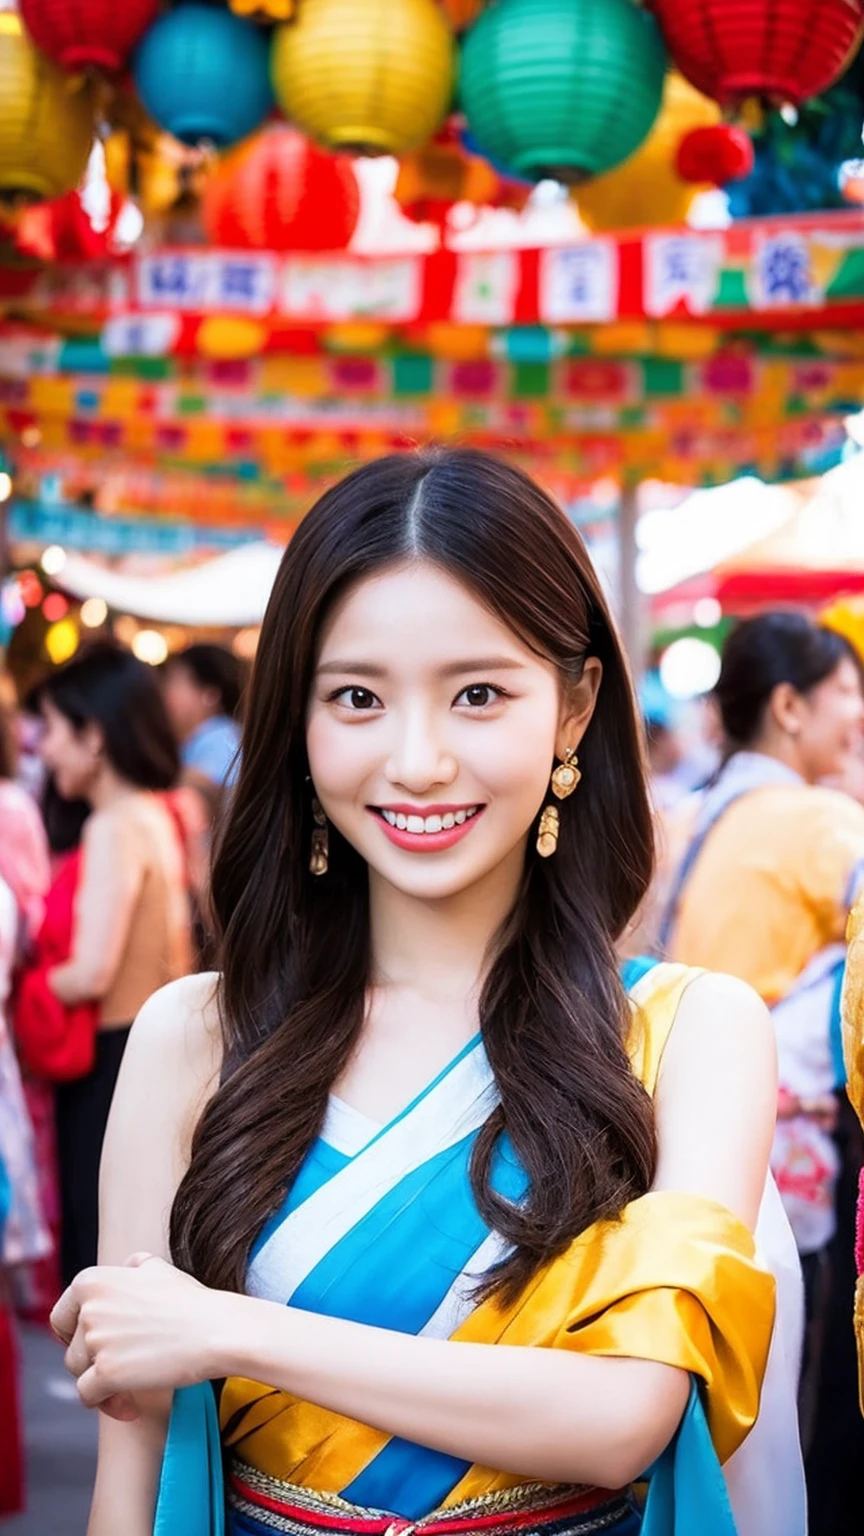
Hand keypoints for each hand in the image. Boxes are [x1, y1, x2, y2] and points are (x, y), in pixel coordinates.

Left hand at [50, 1253, 229, 1416]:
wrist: (216, 1329)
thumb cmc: (192, 1302)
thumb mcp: (159, 1269)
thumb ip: (134, 1267)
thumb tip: (127, 1268)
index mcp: (92, 1281)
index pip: (61, 1315)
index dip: (75, 1335)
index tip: (95, 1346)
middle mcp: (88, 1307)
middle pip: (70, 1348)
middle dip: (89, 1362)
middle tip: (115, 1367)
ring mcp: (96, 1340)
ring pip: (78, 1374)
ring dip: (101, 1385)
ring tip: (129, 1389)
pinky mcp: (106, 1372)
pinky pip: (88, 1397)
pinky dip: (107, 1405)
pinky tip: (130, 1407)